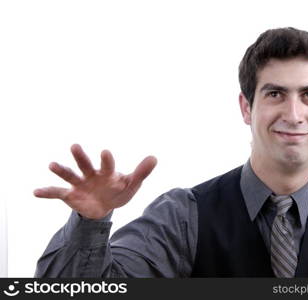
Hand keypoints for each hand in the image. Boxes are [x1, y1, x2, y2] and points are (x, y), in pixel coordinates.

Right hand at [34, 144, 156, 218]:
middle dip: (81, 157)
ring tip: (52, 164)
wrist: (105, 207)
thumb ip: (141, 173)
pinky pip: (57, 193)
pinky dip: (47, 192)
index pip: (107, 165)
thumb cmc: (118, 192)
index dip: (107, 160)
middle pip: (85, 165)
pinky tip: (35, 192)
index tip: (105, 152)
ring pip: (70, 176)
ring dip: (61, 171)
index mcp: (107, 172)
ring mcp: (79, 185)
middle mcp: (91, 175)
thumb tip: (155, 157)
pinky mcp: (70, 195)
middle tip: (75, 146)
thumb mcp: (131, 185)